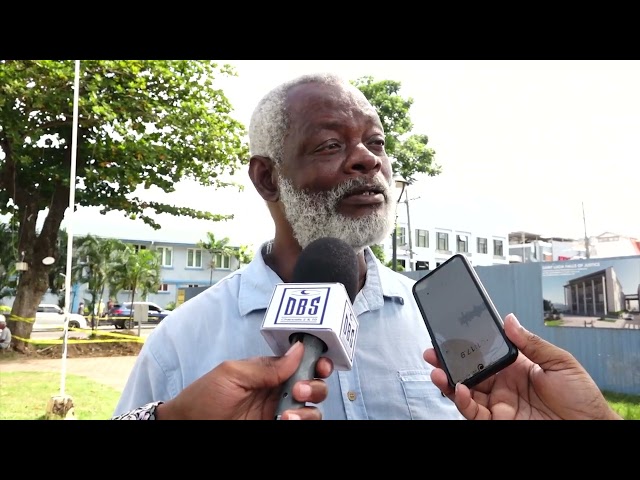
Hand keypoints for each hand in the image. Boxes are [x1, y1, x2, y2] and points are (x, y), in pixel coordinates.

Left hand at [156, 341, 332, 419]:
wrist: (187, 426)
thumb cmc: (203, 398)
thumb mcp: (232, 374)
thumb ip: (266, 366)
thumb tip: (297, 351)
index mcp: (269, 373)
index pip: (302, 364)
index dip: (316, 362)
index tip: (320, 365)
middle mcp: (278, 392)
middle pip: (313, 386)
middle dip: (314, 386)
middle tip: (297, 390)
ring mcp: (278, 414)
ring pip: (313, 410)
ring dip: (308, 410)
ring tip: (288, 414)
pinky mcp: (275, 427)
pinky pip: (302, 424)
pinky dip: (302, 421)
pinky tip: (286, 421)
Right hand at [424, 313, 621, 419]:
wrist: (591, 429)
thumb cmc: (583, 399)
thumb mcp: (560, 363)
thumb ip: (532, 343)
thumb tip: (510, 321)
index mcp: (517, 367)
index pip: (485, 353)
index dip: (468, 345)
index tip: (453, 334)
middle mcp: (504, 385)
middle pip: (469, 371)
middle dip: (448, 361)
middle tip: (433, 351)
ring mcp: (500, 404)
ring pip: (465, 391)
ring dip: (448, 380)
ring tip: (438, 370)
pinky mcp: (499, 421)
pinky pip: (474, 411)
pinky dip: (462, 401)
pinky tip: (458, 388)